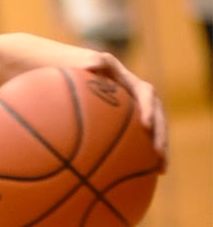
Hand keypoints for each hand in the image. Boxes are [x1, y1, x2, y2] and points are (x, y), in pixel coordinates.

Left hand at [85, 53, 167, 171]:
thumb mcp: (84, 61)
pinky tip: (144, 174)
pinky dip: (144, 155)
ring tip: (160, 170)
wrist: (74, 71)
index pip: (147, 94)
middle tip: (159, 154)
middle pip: (157, 117)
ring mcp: (136, 112)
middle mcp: (139, 98)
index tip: (146, 125)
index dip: (149, 109)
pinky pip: (140, 140)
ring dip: (159, 150)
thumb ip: (91, 62)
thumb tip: (91, 64)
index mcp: (131, 82)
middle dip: (161, 136)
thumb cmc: (78, 66)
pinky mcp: (130, 125)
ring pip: (153, 132)